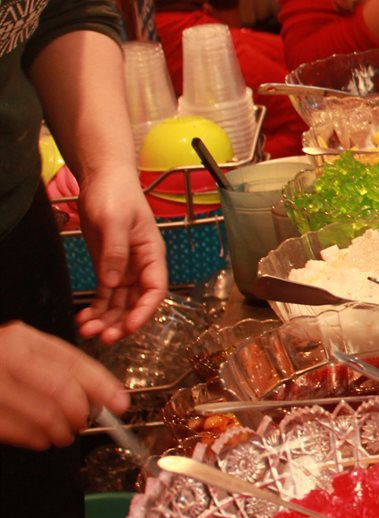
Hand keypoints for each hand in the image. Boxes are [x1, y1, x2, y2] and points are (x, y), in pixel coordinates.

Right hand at [0, 321, 126, 449]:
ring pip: (42, 415)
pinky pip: (17, 432)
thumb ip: (59, 367)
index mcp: (21, 340)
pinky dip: (36, 439)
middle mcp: (3, 358)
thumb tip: (102, 395)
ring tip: (63, 433)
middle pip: (60, 390)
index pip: (73, 363)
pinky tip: (40, 438)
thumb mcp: (24, 352)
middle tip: (85, 421)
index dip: (102, 385)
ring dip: (61, 431)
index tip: (120, 403)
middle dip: (81, 412)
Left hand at [75, 167, 166, 344]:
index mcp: (152, 254)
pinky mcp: (107, 266)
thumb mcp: (115, 221)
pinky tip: (84, 318)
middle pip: (136, 302)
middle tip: (103, 337)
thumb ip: (115, 253)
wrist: (103, 180)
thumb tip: (113, 283)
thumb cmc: (117, 195)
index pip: (155, 290)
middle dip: (121, 322)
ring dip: (106, 319)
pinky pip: (104, 294)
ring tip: (87, 330)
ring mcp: (124, 267)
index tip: (128, 327)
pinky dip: (96, 308)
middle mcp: (141, 265)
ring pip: (119, 302)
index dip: (144, 311)